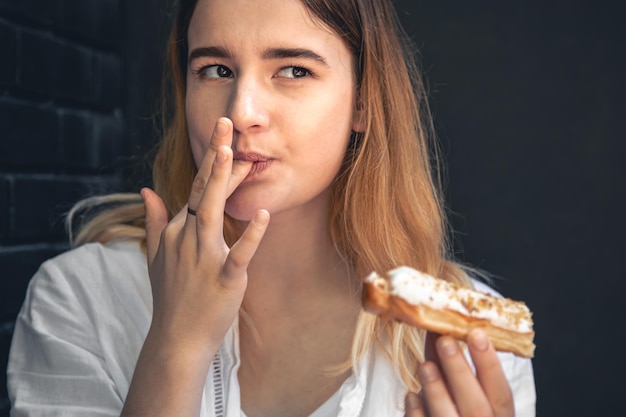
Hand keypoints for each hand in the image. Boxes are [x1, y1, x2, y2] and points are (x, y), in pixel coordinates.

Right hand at [141, 117, 269, 360]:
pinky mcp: (224, 279)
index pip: (196, 189)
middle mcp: (188, 239)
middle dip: (215, 157)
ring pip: (214, 213)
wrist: (177, 339)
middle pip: (203, 192)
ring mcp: (204, 259)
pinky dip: (250, 236)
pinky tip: (263, 216)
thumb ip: (154, 222)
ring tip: (235, 155)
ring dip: (223, 183)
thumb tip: (146, 190)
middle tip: (226, 124)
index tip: (222, 134)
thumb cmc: (171, 296)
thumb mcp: (155, 257)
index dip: (210, 161)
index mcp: (177, 231)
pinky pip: (239, 254)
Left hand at [404, 329, 513, 416]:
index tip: (477, 333)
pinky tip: (411, 395)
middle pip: (475, 405)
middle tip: (445, 341)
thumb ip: (461, 370)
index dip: (490, 364)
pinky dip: (417, 412)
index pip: (501, 392)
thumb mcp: (472, 393)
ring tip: (425, 366)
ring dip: (436, 390)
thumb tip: (443, 328)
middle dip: (459, 371)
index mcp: (498, 415)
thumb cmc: (462, 410)